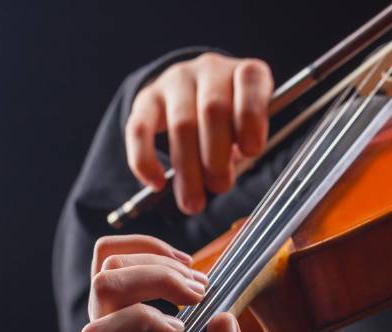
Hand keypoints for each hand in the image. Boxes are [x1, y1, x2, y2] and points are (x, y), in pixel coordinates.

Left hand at [80, 234, 251, 331]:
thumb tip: (222, 320)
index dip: (142, 321)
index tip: (182, 330)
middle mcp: (103, 330)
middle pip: (106, 284)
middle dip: (159, 279)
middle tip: (201, 294)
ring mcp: (104, 305)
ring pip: (110, 262)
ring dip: (160, 261)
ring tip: (199, 282)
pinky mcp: (115, 285)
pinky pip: (111, 250)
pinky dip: (149, 246)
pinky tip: (182, 263)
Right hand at [125, 52, 272, 214]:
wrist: (191, 95)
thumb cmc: (229, 122)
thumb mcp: (247, 128)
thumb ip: (242, 148)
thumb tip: (219, 181)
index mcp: (245, 72)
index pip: (250, 81)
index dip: (252, 116)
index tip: (251, 151)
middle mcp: (210, 69)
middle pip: (213, 110)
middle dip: (217, 156)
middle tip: (220, 187)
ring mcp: (176, 81)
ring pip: (181, 124)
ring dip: (187, 169)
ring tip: (193, 202)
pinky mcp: (147, 99)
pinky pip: (140, 129)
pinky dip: (146, 160)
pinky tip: (156, 183)